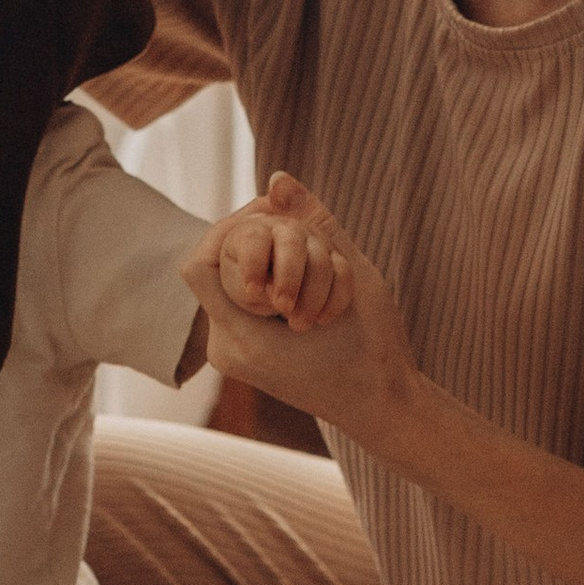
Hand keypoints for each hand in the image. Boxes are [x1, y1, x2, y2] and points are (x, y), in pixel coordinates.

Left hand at [182, 174, 419, 444]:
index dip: (230, 230)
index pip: (200, 263)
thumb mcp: (352, 275)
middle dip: (266, 251)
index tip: (272, 218)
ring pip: (238, 283)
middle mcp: (226, 348)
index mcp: (239, 337)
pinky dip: (283, 290)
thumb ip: (315, 224)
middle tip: (306, 247)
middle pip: (220, 268)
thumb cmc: (371, 348)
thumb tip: (277, 178)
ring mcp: (236, 354)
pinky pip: (251, 304)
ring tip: (319, 294)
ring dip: (280, 272)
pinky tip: (317, 305)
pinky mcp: (251, 353)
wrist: (383, 406)